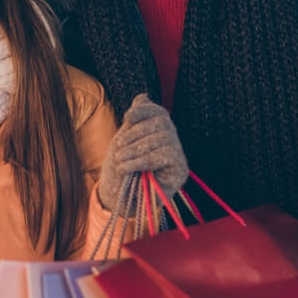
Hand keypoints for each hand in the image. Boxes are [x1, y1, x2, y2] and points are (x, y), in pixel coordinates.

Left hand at [98, 94, 187, 213]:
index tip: (127, 116)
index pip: (159, 113)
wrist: (120, 201)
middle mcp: (172, 142)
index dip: (144, 111)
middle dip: (136, 134)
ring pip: (162, 138)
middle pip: (162, 124)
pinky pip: (163, 155)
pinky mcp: (180, 170)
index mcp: (160, 132)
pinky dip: (141, 160)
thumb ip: (135, 121)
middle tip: (118, 148)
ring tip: (119, 160)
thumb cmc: (121, 169)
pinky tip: (127, 167)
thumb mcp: (125, 141)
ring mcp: (178, 156)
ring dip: (136, 149)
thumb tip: (142, 96)